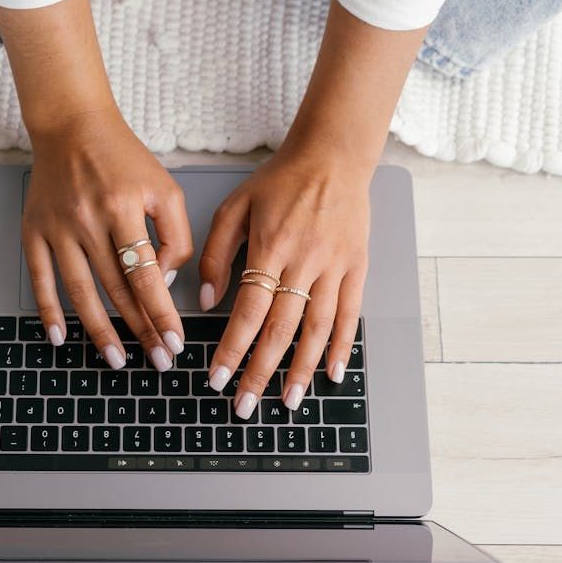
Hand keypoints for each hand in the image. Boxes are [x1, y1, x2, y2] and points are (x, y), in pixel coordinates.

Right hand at [22, 108, 192, 370]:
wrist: (72, 126)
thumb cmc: (122, 158)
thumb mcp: (164, 187)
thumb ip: (176, 234)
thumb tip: (164, 280)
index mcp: (123, 207)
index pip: (145, 275)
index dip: (160, 313)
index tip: (173, 342)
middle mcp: (87, 219)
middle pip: (116, 289)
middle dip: (139, 329)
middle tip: (156, 360)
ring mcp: (57, 227)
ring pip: (80, 291)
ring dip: (98, 330)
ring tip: (115, 359)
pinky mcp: (33, 230)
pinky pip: (40, 278)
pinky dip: (48, 310)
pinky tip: (60, 337)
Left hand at [199, 153, 369, 417]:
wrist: (333, 156)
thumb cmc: (278, 180)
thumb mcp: (233, 207)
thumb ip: (215, 253)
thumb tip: (204, 300)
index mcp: (269, 247)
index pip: (247, 311)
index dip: (232, 349)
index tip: (217, 378)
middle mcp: (304, 261)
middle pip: (280, 329)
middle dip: (260, 372)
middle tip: (244, 406)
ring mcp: (334, 266)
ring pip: (317, 328)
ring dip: (301, 369)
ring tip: (287, 402)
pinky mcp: (356, 267)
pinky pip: (350, 314)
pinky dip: (342, 347)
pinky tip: (333, 374)